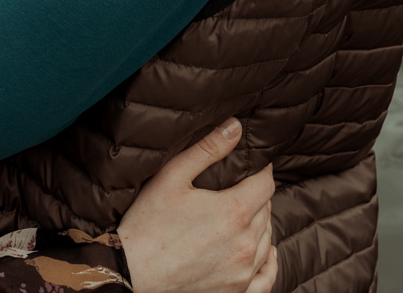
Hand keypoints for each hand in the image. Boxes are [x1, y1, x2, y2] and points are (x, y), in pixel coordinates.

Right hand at [118, 120, 276, 292]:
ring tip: (246, 213)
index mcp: (234, 212)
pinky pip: (266, 277)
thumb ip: (208, 149)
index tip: (255, 165)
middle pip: (266, 211)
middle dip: (257, 195)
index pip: (265, 184)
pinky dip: (270, 263)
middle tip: (241, 187)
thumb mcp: (172, 177)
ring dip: (260, 224)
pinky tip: (269, 253)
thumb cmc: (147, 223)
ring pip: (267, 240)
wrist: (131, 272)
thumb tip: (236, 126)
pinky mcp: (236, 291)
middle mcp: (245, 244)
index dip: (262, 170)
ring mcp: (242, 271)